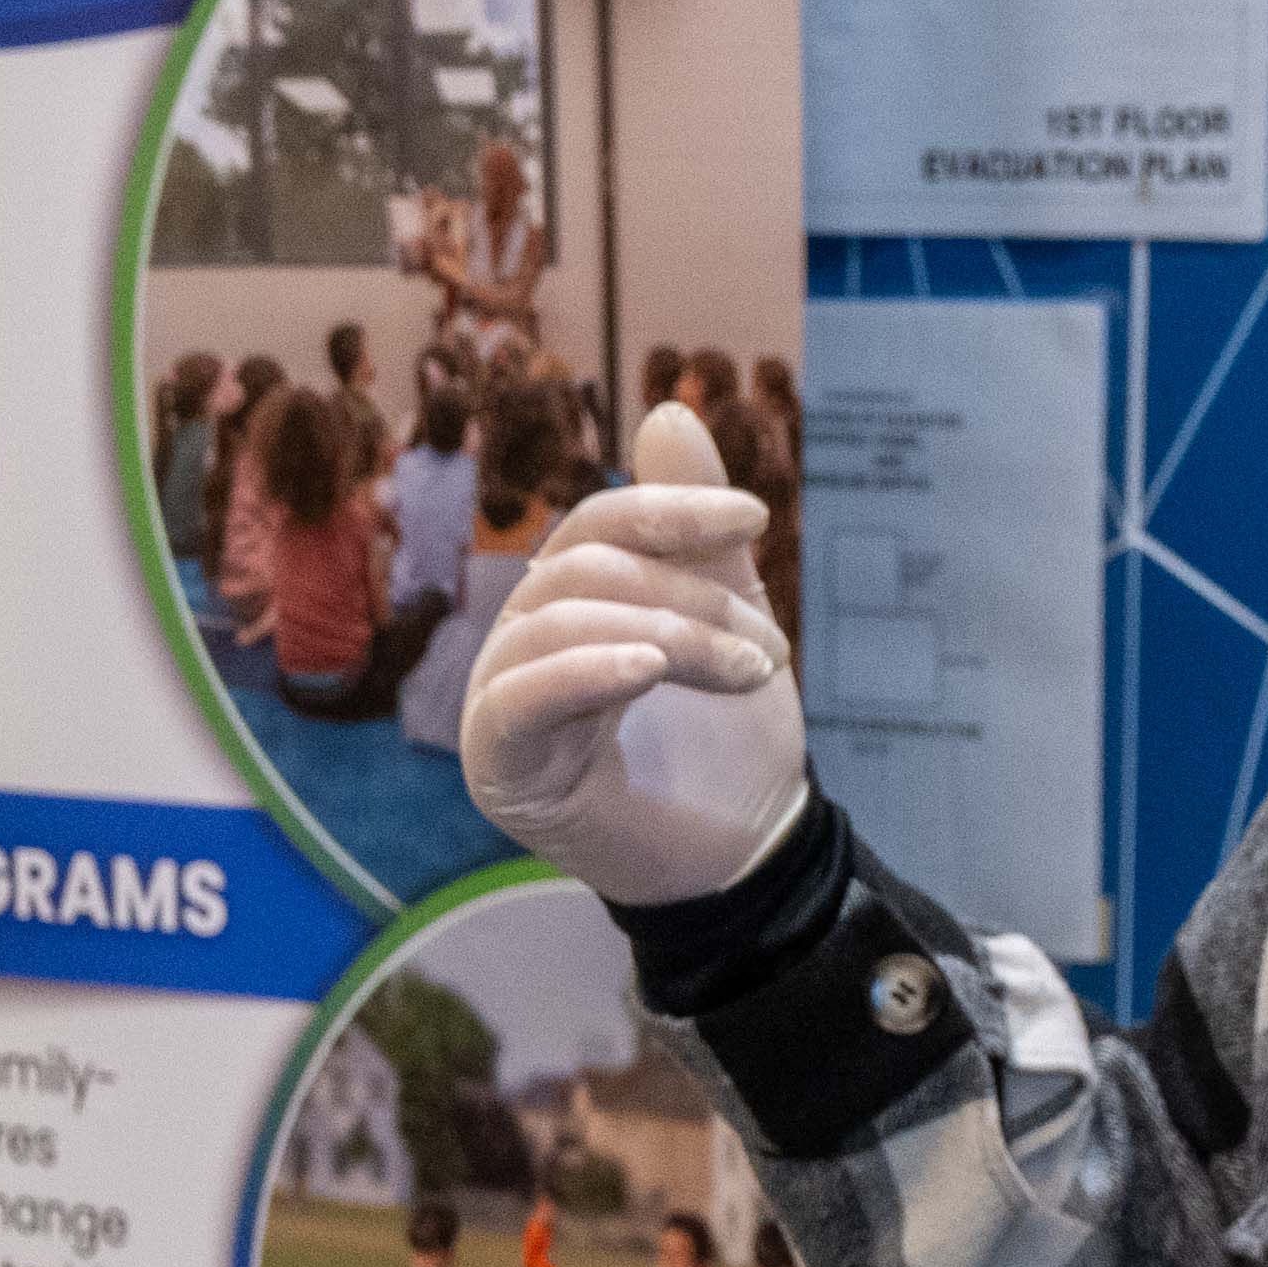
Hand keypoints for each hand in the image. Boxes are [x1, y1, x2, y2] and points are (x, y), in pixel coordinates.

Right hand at [455, 401, 812, 911]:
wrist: (745, 857)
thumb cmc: (729, 742)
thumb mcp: (731, 614)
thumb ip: (697, 527)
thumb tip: (668, 409)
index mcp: (568, 607)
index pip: (594, 527)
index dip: (669, 508)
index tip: (756, 518)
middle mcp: (521, 645)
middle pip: (582, 571)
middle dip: (689, 596)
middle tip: (768, 648)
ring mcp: (500, 703)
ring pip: (560, 622)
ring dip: (670, 635)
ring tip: (748, 674)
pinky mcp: (499, 764)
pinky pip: (522, 697)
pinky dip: (585, 671)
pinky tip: (646, 670)